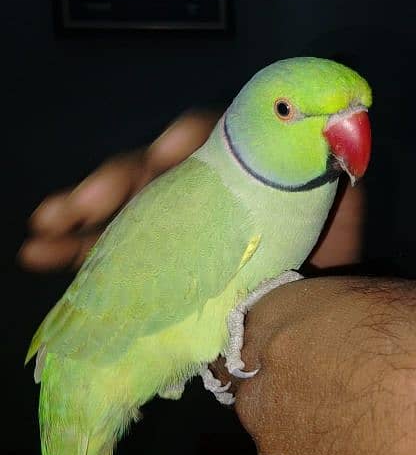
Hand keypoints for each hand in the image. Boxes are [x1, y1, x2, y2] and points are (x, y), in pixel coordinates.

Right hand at [19, 112, 364, 272]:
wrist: (300, 327)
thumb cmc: (315, 262)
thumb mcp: (332, 211)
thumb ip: (330, 168)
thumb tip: (337, 128)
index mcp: (231, 175)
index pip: (201, 143)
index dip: (180, 142)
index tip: (164, 156)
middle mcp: (194, 194)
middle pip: (148, 173)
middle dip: (117, 180)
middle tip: (91, 201)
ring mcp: (169, 229)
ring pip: (119, 209)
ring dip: (80, 210)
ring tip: (47, 225)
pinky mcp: (147, 265)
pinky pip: (105, 252)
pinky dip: (73, 250)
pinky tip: (40, 251)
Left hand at [233, 276, 415, 454]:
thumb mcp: (403, 295)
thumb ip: (359, 322)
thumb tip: (363, 329)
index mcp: (278, 321)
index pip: (268, 330)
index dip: (308, 343)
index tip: (344, 354)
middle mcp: (261, 397)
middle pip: (275, 402)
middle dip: (313, 404)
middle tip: (377, 412)